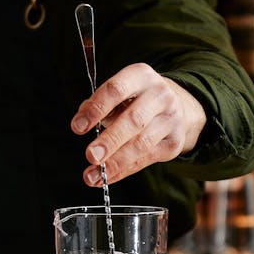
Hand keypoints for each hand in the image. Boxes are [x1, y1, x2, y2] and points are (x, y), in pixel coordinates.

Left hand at [70, 63, 206, 185]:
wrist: (176, 107)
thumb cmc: (136, 100)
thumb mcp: (120, 93)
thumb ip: (99, 105)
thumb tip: (80, 122)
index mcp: (141, 76)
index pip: (116, 90)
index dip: (96, 108)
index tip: (77, 127)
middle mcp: (160, 95)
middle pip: (133, 119)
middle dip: (109, 140)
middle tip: (90, 155)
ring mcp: (171, 118)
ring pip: (142, 143)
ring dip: (115, 162)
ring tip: (93, 175)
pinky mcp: (175, 142)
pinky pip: (146, 159)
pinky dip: (124, 170)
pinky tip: (106, 177)